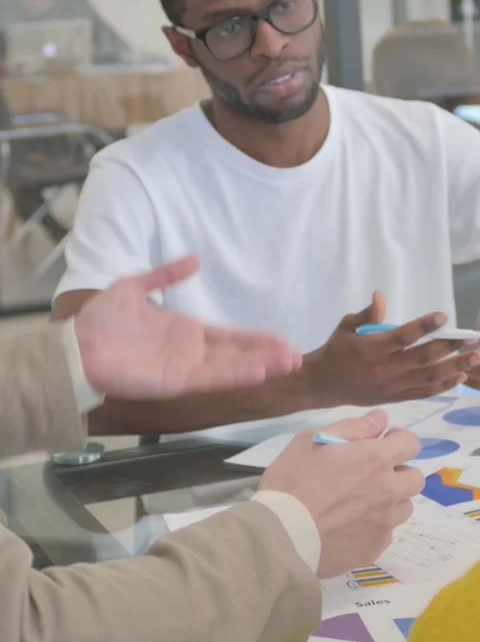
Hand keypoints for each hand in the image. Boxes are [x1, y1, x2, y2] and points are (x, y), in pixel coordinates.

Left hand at [75, 256, 301, 399]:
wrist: (77, 345)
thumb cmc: (103, 319)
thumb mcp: (137, 285)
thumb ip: (166, 274)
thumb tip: (196, 261)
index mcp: (185, 332)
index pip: (230, 336)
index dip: (255, 339)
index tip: (283, 340)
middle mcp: (191, 352)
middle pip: (238, 354)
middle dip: (267, 355)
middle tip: (297, 357)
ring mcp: (186, 368)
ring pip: (232, 367)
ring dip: (260, 365)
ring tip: (289, 363)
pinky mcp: (176, 381)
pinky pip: (212, 377)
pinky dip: (237, 374)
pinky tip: (259, 370)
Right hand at [260, 410, 423, 577]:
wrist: (282, 535)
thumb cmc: (293, 480)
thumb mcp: (312, 439)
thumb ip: (353, 427)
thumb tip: (382, 419)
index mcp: (376, 460)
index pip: (411, 444)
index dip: (397, 440)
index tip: (379, 444)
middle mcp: (389, 491)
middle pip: (415, 478)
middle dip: (398, 471)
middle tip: (369, 474)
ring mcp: (385, 524)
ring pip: (404, 507)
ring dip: (390, 500)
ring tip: (359, 502)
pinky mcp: (375, 549)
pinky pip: (386, 532)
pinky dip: (374, 525)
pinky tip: (348, 525)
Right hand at [304, 293, 479, 405]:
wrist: (323, 384)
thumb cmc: (336, 351)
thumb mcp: (346, 327)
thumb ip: (366, 314)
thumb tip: (381, 296)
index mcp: (373, 347)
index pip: (403, 335)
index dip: (424, 326)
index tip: (443, 315)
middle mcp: (385, 368)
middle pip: (423, 358)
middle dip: (450, 348)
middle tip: (472, 339)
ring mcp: (392, 385)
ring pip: (428, 377)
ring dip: (454, 367)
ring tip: (473, 358)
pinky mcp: (395, 397)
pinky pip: (423, 392)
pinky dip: (442, 385)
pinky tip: (459, 376)